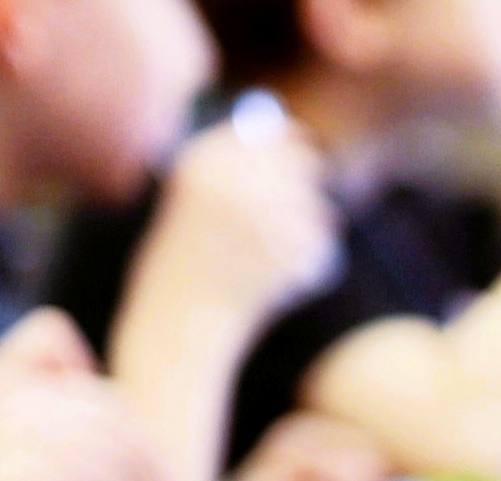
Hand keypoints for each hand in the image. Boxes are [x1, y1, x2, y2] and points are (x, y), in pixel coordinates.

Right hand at [131, 116, 341, 342]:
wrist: (178, 325)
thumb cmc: (185, 267)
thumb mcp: (197, 204)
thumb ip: (240, 167)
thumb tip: (295, 136)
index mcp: (205, 161)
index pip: (275, 136)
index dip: (296, 145)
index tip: (306, 151)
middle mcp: (236, 179)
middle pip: (307, 164)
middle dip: (310, 186)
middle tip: (302, 212)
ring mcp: (267, 213)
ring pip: (320, 209)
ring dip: (311, 230)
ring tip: (271, 262)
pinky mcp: (291, 250)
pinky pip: (322, 246)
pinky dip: (310, 264)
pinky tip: (278, 283)